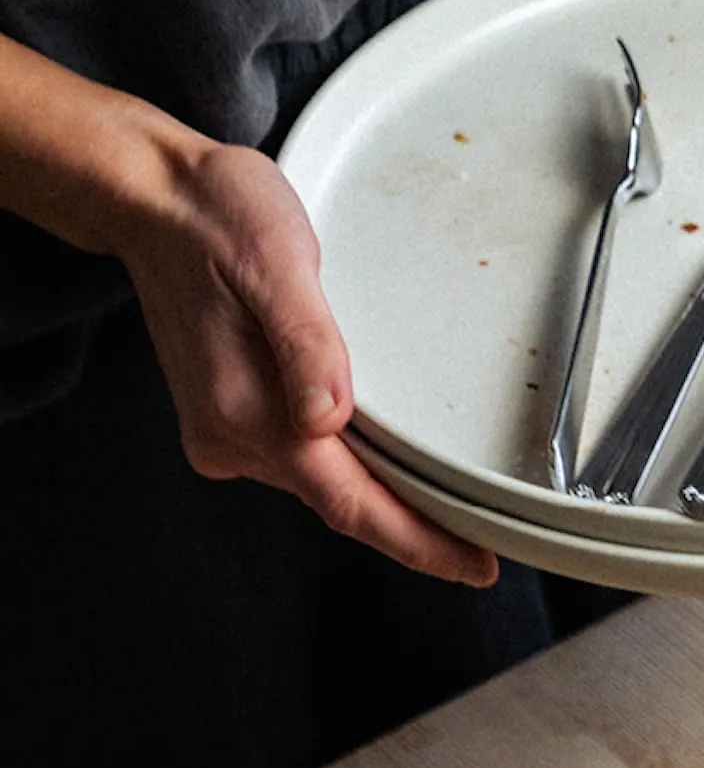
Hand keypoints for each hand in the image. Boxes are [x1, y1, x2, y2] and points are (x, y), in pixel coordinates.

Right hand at [120, 142, 499, 586]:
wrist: (154, 200)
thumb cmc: (217, 219)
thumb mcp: (278, 263)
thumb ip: (308, 344)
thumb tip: (330, 418)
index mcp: (246, 411)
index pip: (348, 502)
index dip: (417, 542)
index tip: (474, 567)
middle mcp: (231, 436)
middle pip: (342, 505)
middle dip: (415, 533)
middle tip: (485, 553)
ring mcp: (227, 430)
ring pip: (325, 486)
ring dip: (386, 503)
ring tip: (455, 516)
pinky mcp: (233, 414)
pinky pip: (307, 462)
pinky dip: (355, 473)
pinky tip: (394, 469)